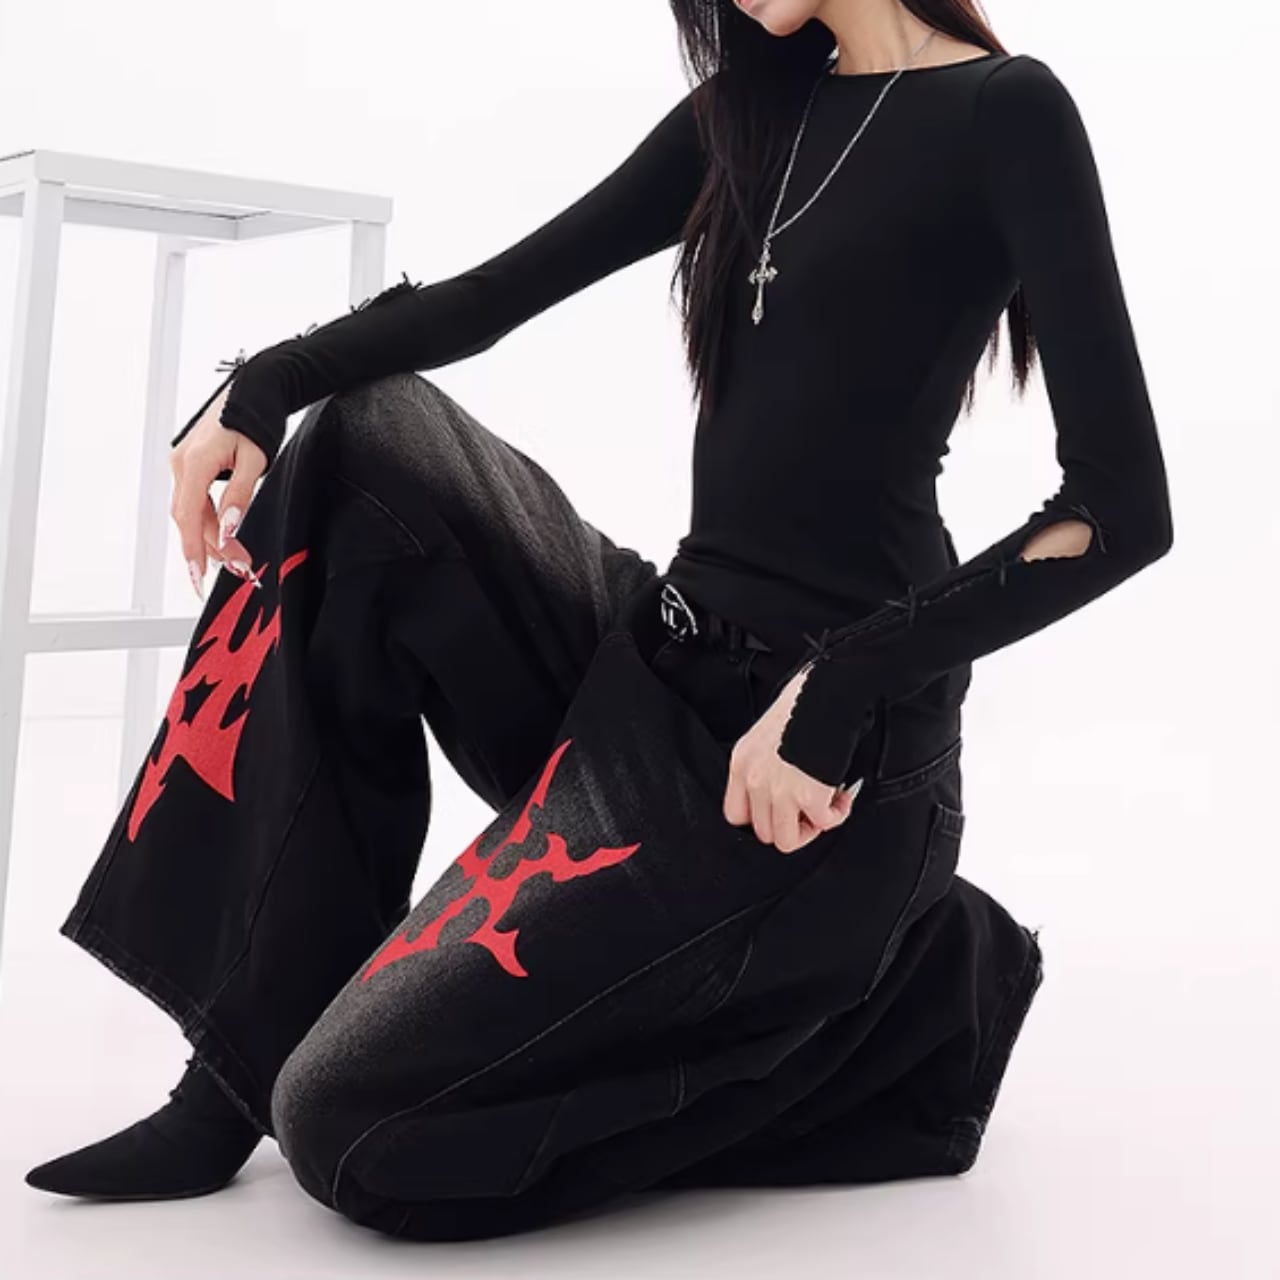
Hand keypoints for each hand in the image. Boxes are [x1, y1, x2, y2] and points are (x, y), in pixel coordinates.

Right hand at [169, 380, 266, 599]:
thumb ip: (240, 496)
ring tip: (238, 558)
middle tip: (240, 568)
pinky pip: (196, 501)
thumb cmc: (255, 419)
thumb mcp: (255, 461)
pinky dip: (209, 521)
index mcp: (195, 462)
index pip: (189, 516)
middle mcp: (182, 463)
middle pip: (191, 518)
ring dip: (213, 537)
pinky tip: (224, 537)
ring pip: (193, 512)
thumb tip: (229, 529)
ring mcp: (183, 463)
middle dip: (211, 548)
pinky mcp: (191, 464)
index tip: (199, 576)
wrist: (254, 389)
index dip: (193, 549)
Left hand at [723, 665, 863, 853]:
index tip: (780, 811)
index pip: (735, 814)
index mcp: (742, 761)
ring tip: (824, 809)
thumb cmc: (803, 700)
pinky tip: (840, 799)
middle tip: (809, 811)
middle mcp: (755, 779)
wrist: (826, 691)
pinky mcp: (808, 796)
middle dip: (790, 824)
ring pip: (787, 840)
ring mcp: (779, 791)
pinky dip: (836, 815)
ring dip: (810, 828)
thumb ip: (766, 761)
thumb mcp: (767, 731)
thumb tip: (783, 782)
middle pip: (763, 831)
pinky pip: (823, 825)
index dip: (761, 817)